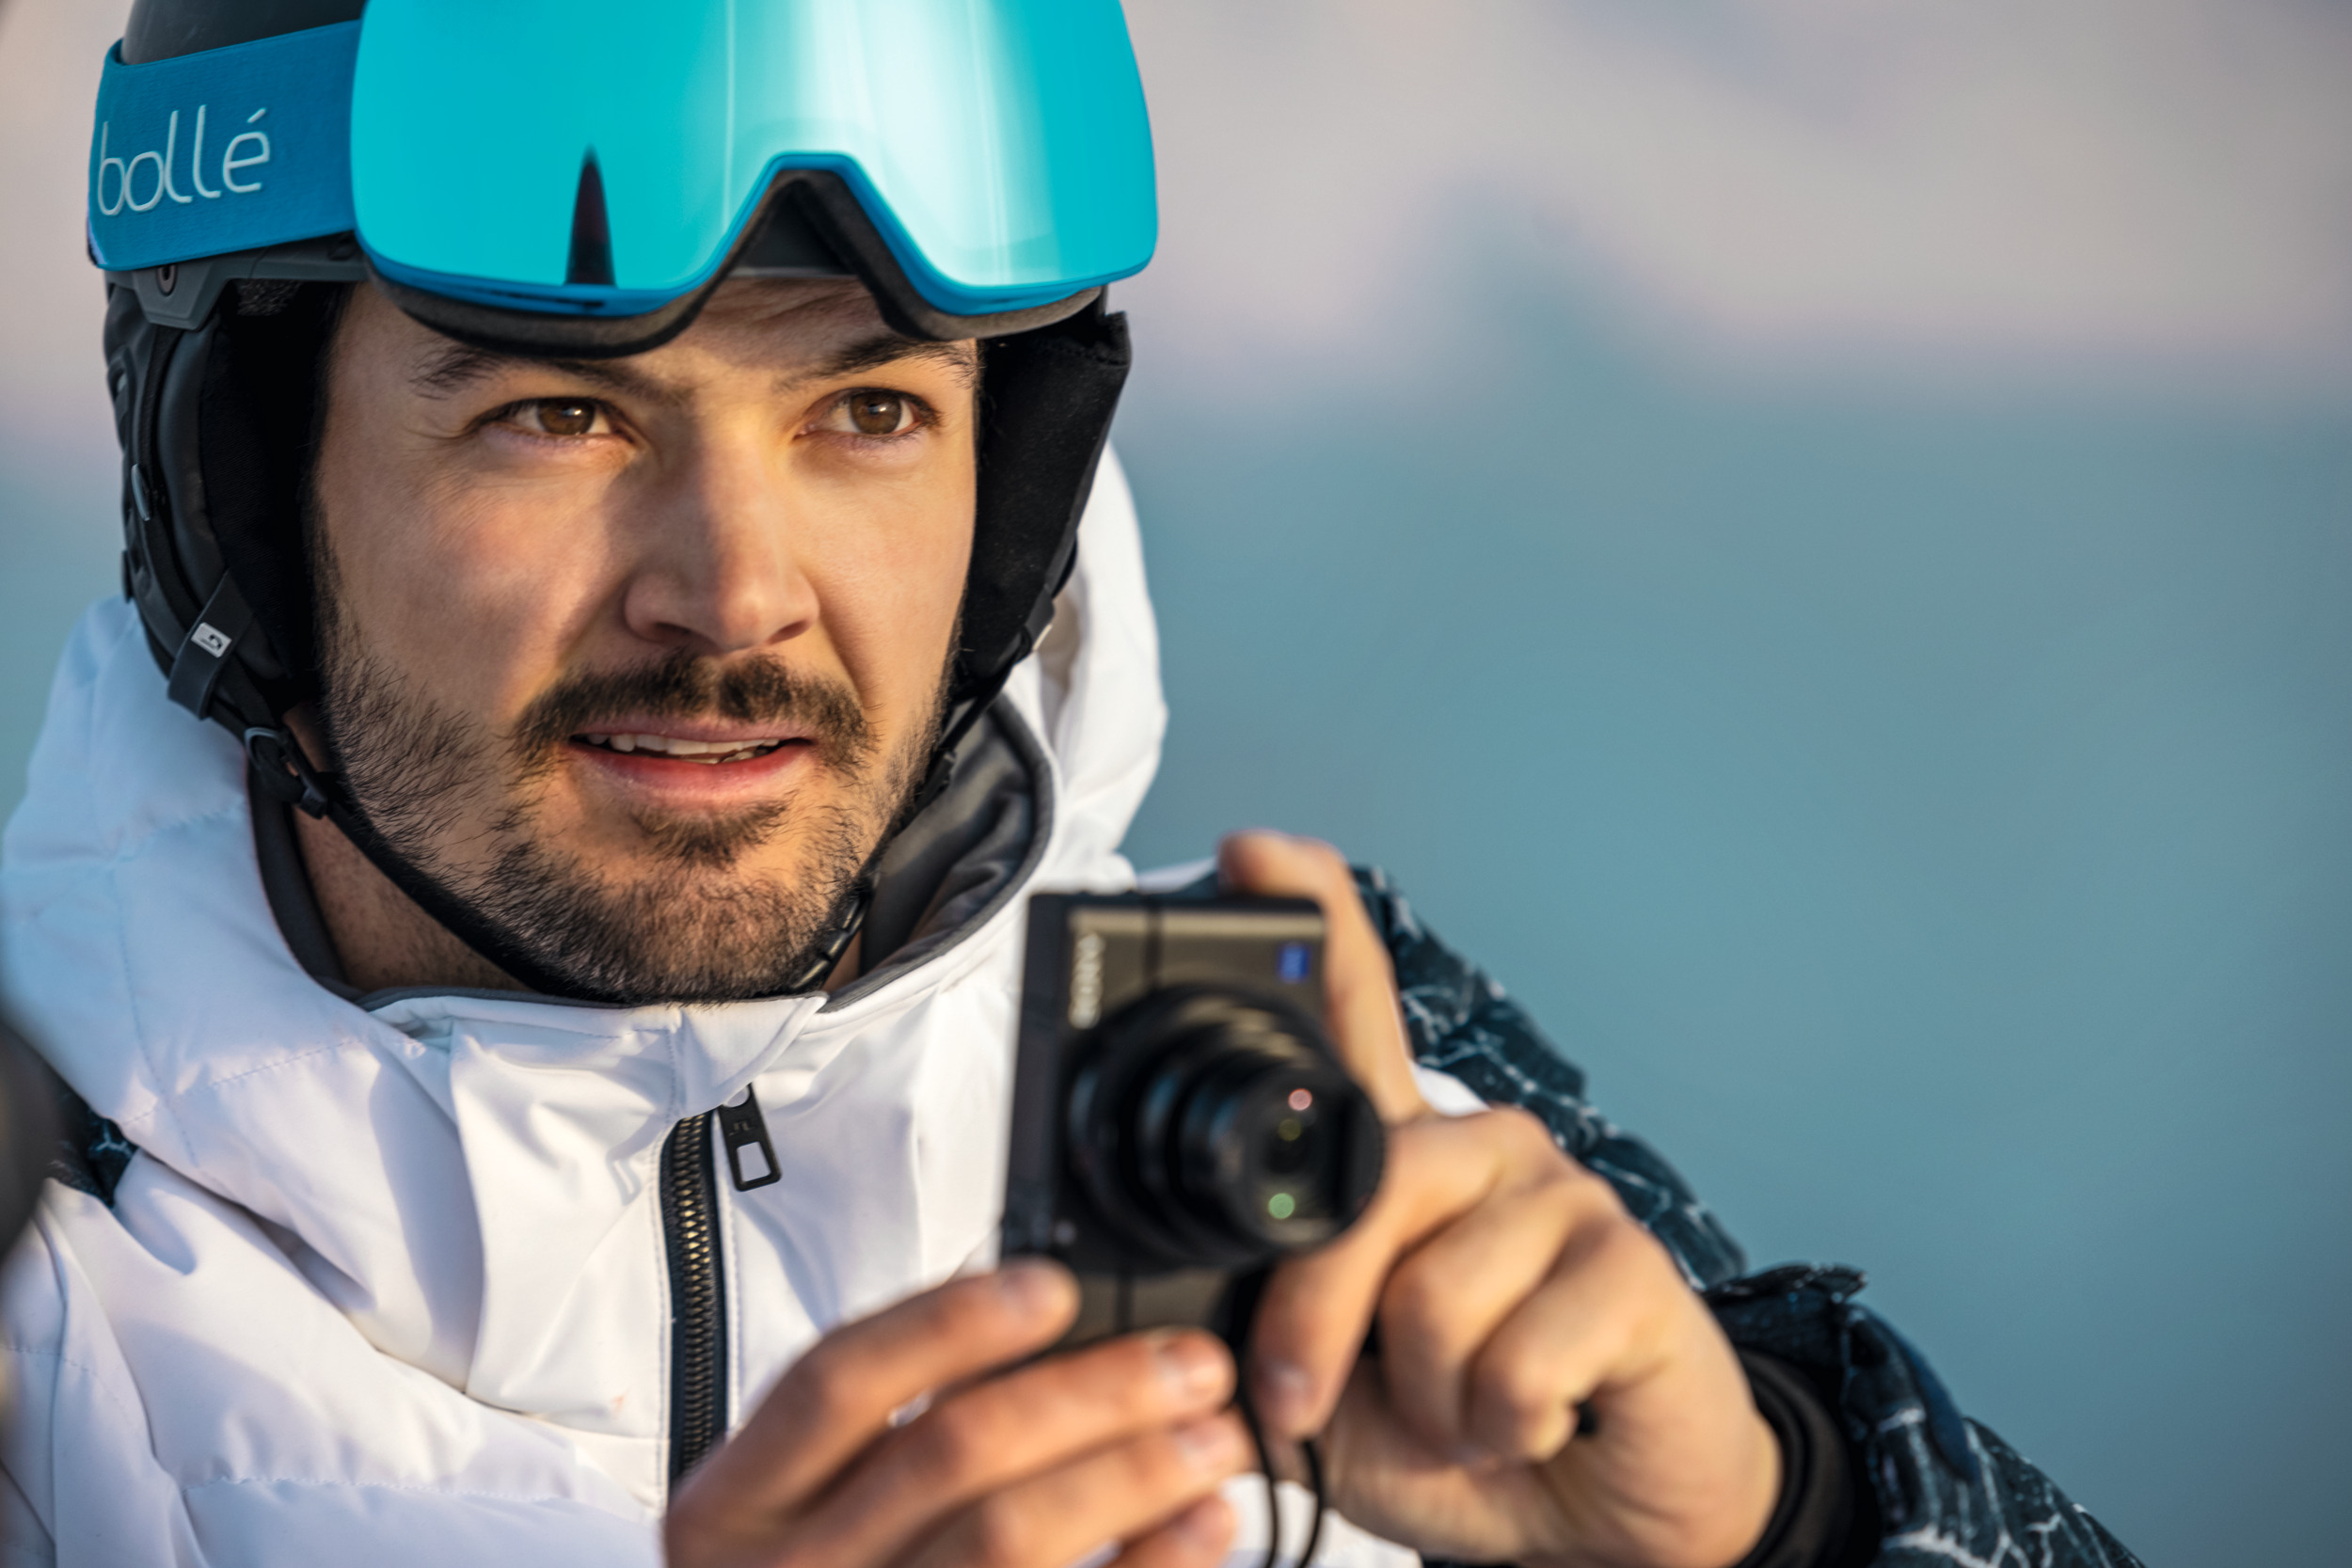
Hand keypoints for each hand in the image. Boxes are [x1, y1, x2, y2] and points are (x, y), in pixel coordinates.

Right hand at [667, 1264, 1251, 1567]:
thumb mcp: (788, 1510)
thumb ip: (871, 1434)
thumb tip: (1022, 1325)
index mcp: (735, 1506)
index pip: (837, 1380)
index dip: (949, 1322)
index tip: (1051, 1287)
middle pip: (952, 1450)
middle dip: (1091, 1393)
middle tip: (1186, 1365)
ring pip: (1011, 1534)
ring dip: (1134, 1473)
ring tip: (1213, 1436)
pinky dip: (1151, 1564)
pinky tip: (1202, 1526)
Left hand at [1219, 833, 1779, 1567]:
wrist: (1588, 1524)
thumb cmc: (1449, 1439)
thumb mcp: (1325, 1379)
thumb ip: (1272, 1307)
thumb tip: (1187, 1282)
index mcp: (1400, 1158)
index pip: (1356, 1008)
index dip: (1311, 921)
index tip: (1254, 852)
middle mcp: (1480, 1149)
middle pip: (1363, 1188)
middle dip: (1315, 1324)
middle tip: (1314, 1400)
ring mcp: (1562, 1194)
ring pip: (1431, 1290)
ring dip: (1430, 1400)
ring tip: (1468, 1409)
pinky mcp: (1633, 1263)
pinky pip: (1512, 1355)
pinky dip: (1501, 1425)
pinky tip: (1536, 1421)